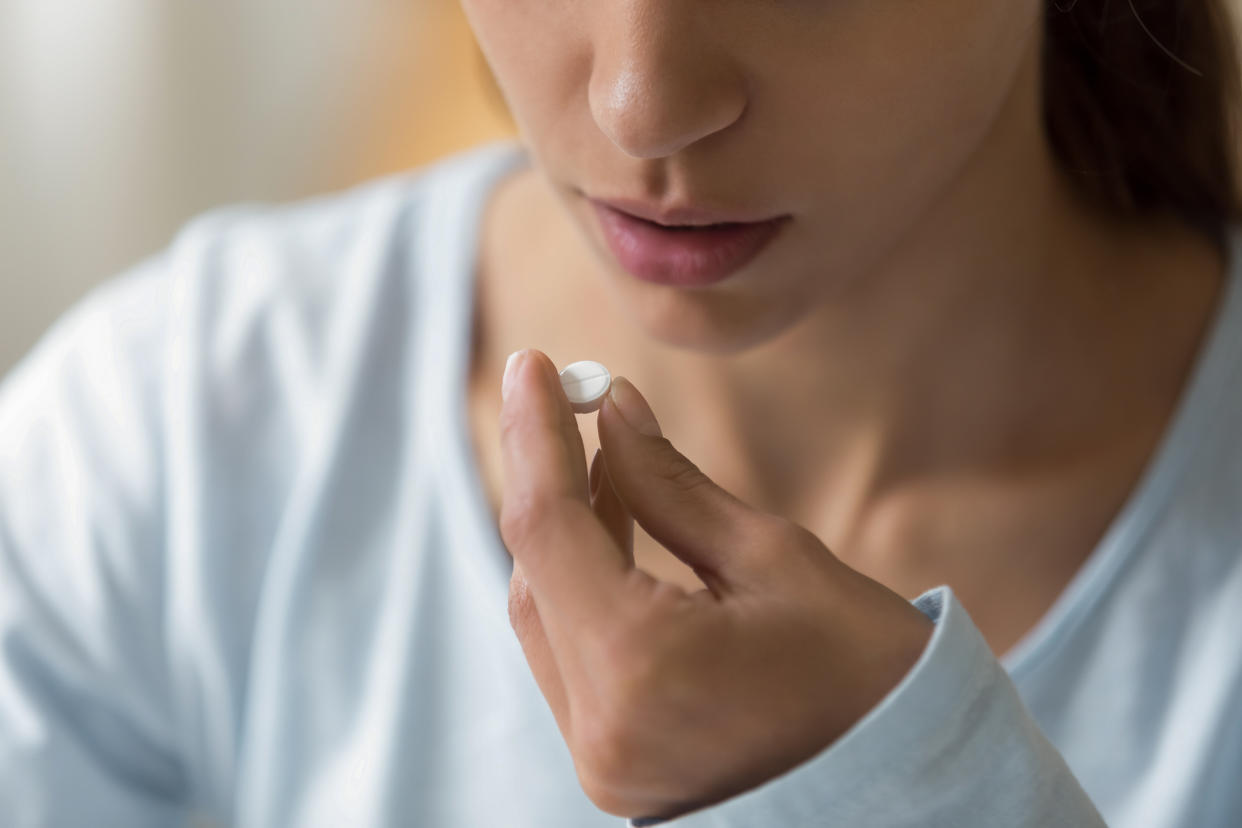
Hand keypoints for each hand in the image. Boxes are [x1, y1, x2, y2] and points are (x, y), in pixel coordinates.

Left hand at [498, 349, 933, 820]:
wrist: (912, 795)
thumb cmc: (873, 678)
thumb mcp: (777, 559)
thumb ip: (672, 487)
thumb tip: (609, 412)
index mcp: (642, 667)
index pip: (547, 527)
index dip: (531, 436)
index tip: (530, 366)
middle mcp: (602, 727)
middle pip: (536, 572)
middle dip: (545, 478)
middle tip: (567, 399)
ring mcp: (603, 761)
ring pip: (546, 617)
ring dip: (565, 534)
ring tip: (601, 458)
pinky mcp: (615, 770)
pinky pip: (572, 659)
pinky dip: (583, 588)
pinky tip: (615, 530)